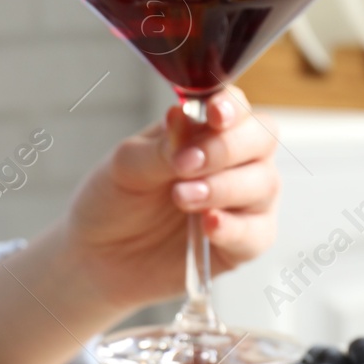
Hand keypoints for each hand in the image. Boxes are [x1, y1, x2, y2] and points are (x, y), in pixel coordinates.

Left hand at [64, 87, 280, 309]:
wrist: (99, 257)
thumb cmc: (115, 202)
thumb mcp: (126, 168)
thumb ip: (159, 147)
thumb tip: (182, 117)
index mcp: (204, 130)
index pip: (235, 106)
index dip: (231, 107)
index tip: (214, 114)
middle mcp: (233, 161)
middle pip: (261, 140)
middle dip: (226, 149)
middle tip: (186, 165)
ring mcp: (243, 201)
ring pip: (263, 184)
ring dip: (224, 188)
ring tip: (182, 197)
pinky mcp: (243, 242)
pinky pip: (257, 233)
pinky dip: (234, 228)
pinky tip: (208, 225)